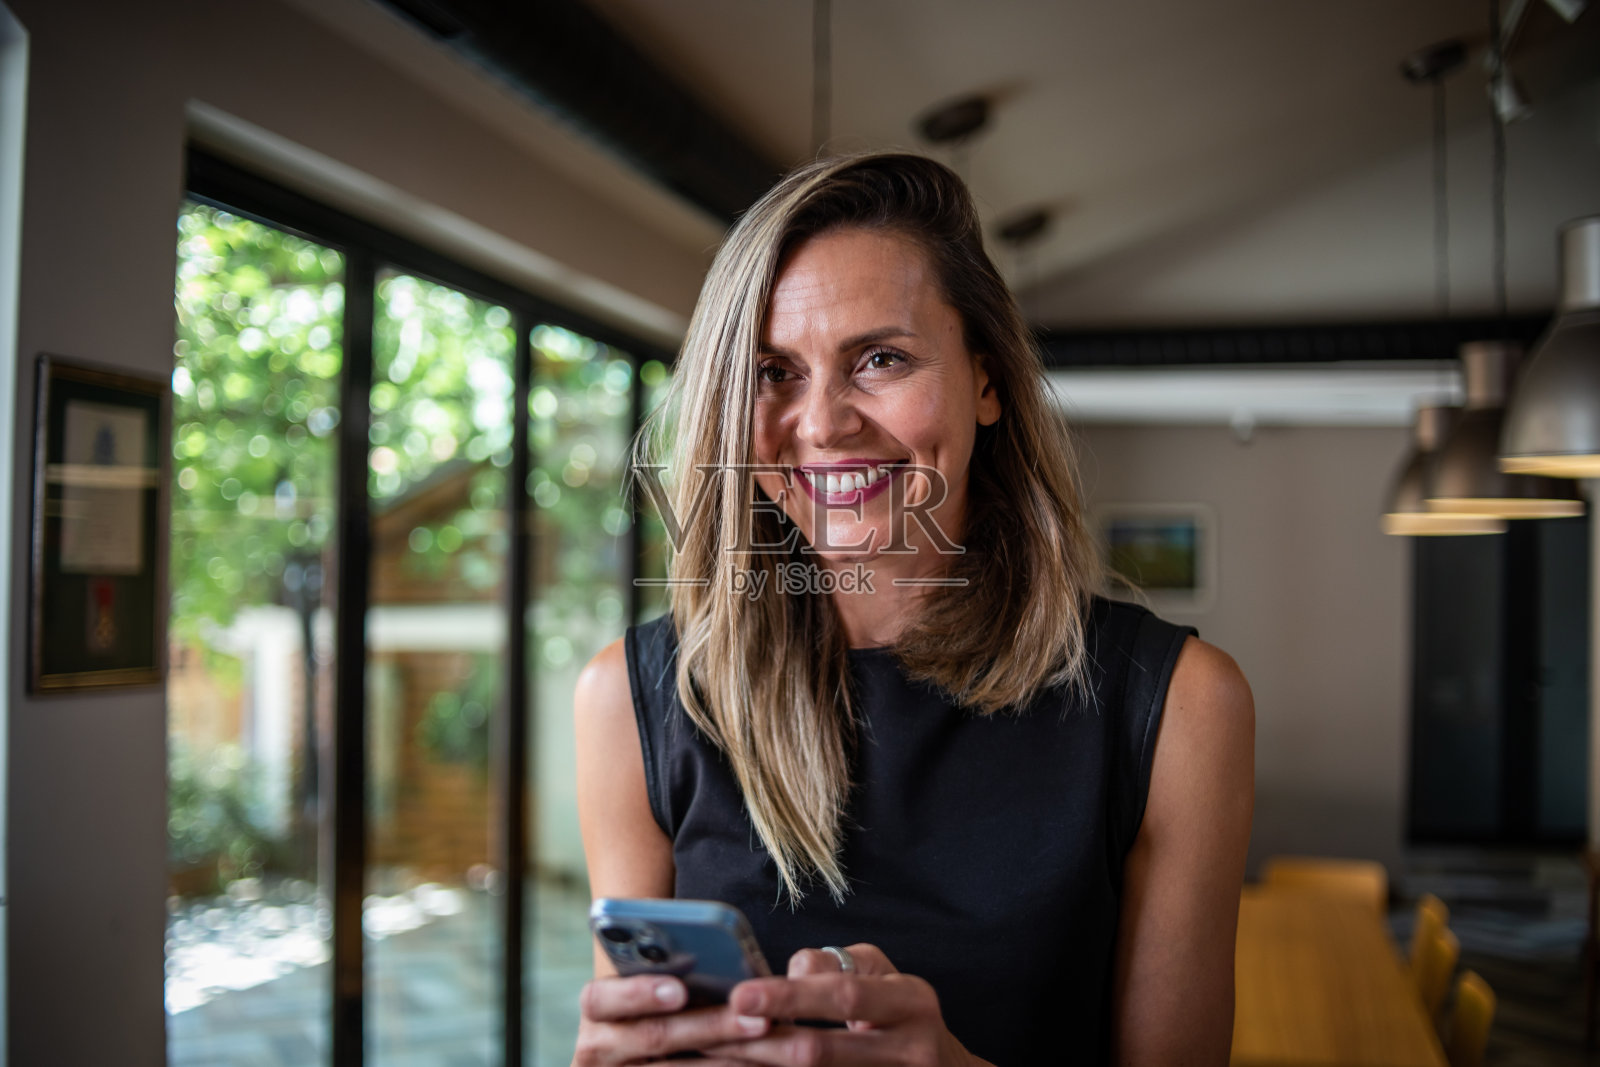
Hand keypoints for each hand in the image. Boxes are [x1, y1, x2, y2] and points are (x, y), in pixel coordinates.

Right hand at [572, 974, 770, 1065]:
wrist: (636, 1049)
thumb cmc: (656, 999)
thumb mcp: (651, 984)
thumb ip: (672, 970)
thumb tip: (725, 962)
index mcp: (597, 1006)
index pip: (602, 997)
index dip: (639, 993)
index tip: (680, 989)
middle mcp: (598, 1047)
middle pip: (655, 1037)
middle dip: (711, 1027)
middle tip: (759, 1022)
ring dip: (732, 1059)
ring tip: (773, 1044)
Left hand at [704, 944, 989, 1066]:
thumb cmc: (901, 1013)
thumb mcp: (881, 976)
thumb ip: (836, 966)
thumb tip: (791, 971)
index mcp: (912, 1002)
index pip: (843, 996)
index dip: (790, 997)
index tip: (740, 995)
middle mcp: (913, 1048)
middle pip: (823, 1051)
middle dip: (762, 1044)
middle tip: (711, 1034)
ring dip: (760, 1066)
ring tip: (712, 1054)